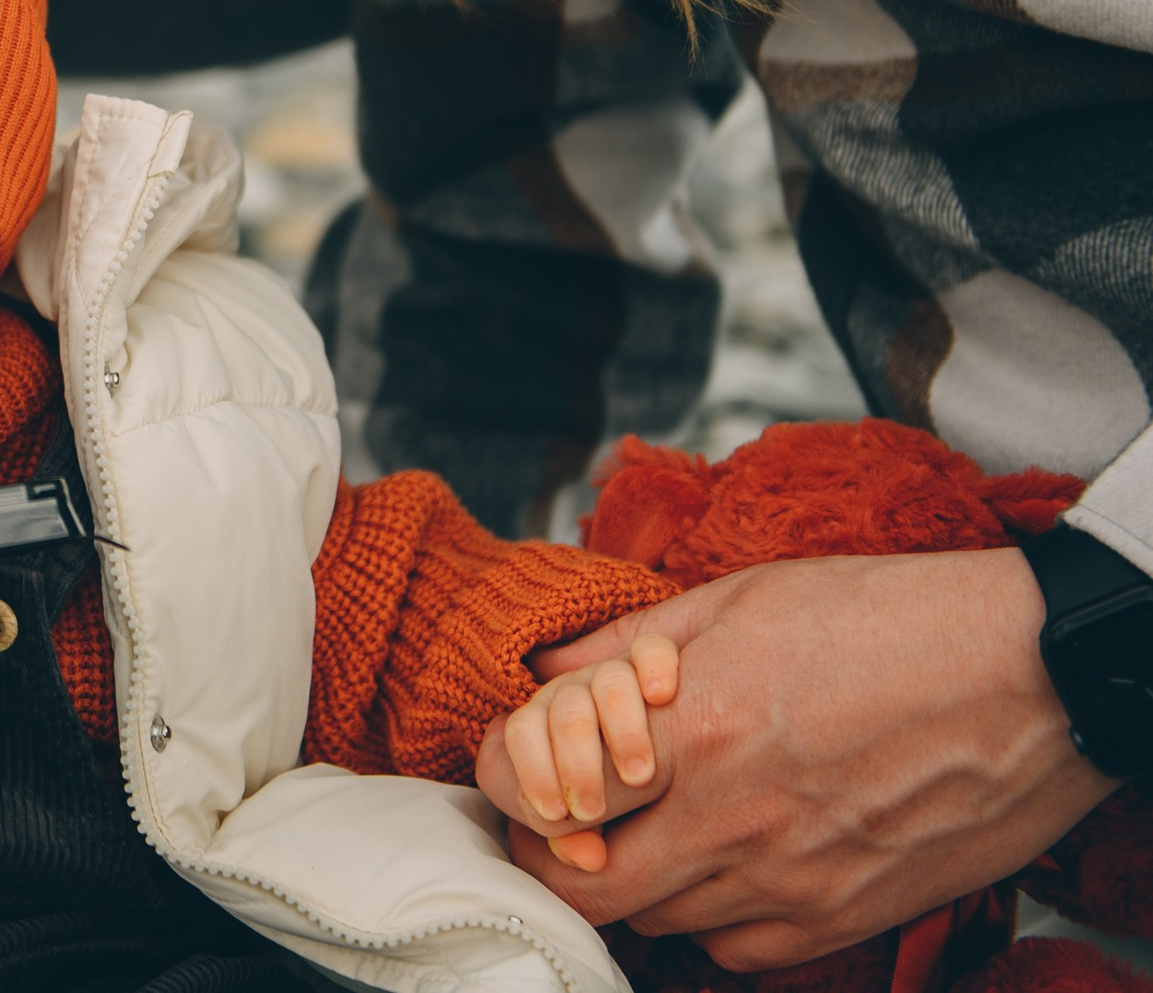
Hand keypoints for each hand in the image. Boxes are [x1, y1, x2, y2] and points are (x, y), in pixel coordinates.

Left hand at [475, 551, 1115, 970]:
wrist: (1034, 676)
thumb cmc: (891, 619)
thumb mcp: (741, 600)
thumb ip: (624, 647)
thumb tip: (543, 666)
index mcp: (697, 733)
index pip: (552, 803)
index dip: (516, 794)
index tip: (522, 775)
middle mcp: (734, 822)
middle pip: (589, 887)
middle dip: (560, 855)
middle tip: (571, 816)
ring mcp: (792, 882)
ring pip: (661, 921)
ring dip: (639, 881)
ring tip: (660, 824)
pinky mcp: (846, 917)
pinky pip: (740, 950)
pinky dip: (714, 917)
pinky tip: (729, 861)